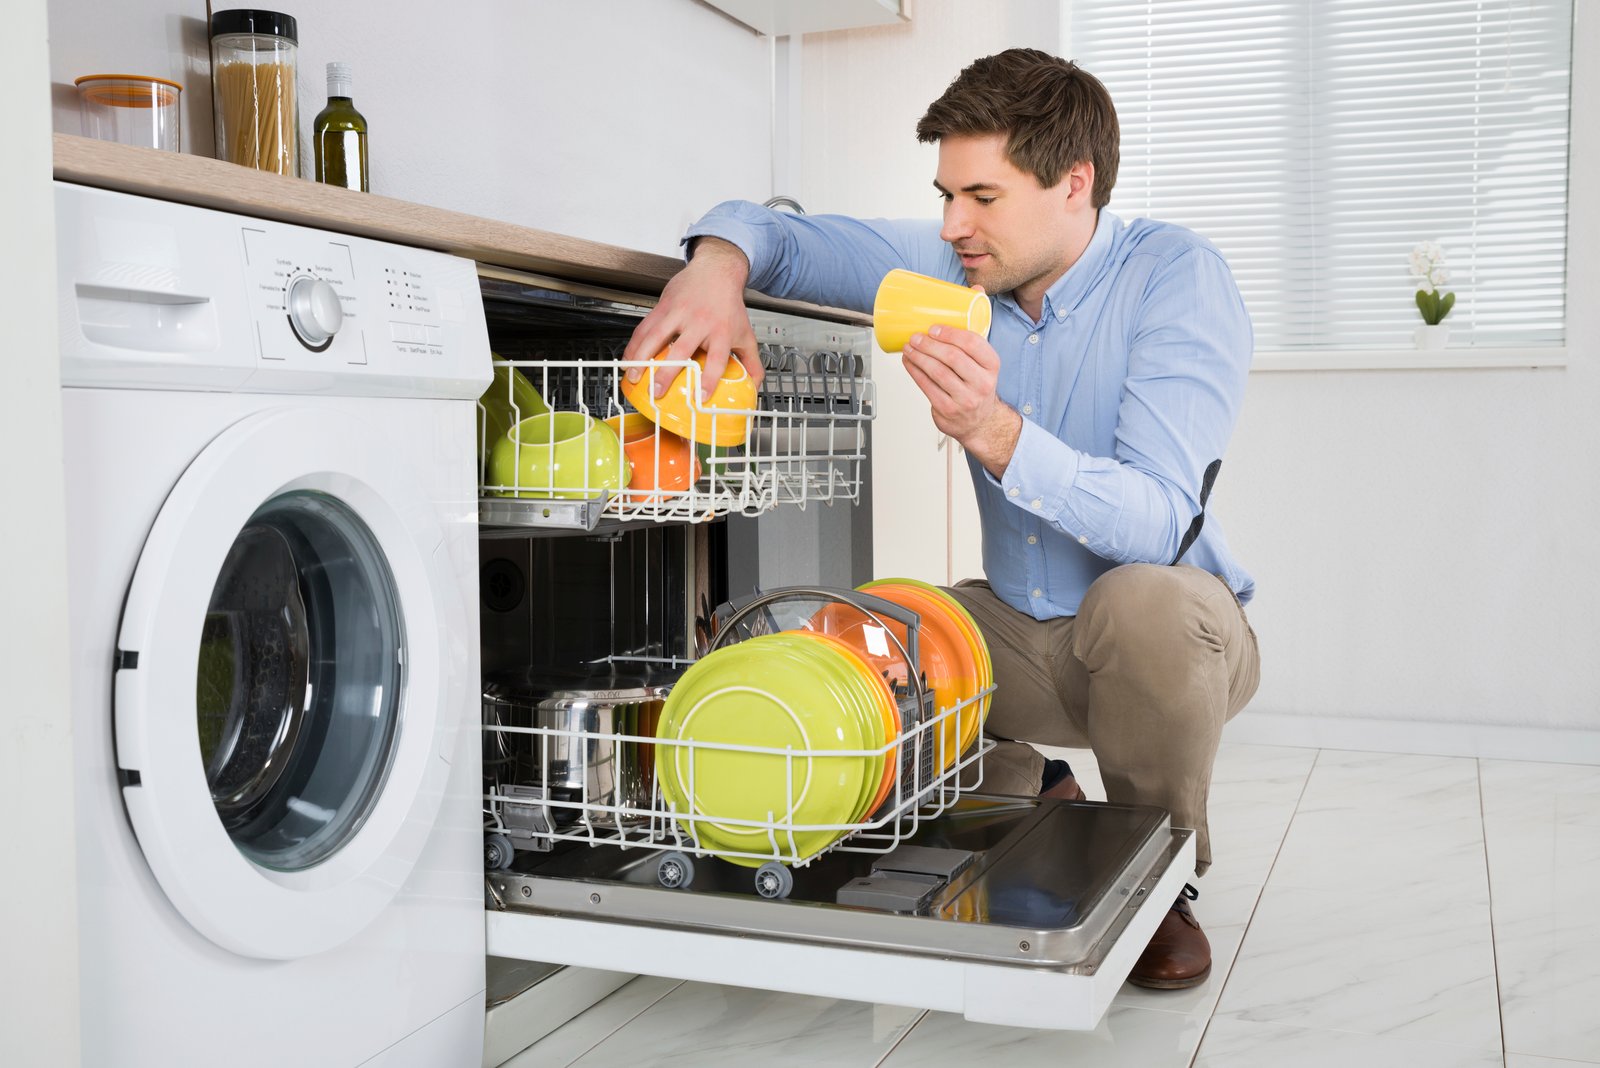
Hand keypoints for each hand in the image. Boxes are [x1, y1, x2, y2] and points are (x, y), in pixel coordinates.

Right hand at [623, 237, 763, 400]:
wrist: (717, 271)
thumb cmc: (729, 306)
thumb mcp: (746, 333)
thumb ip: (752, 362)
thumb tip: (754, 388)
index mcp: (721, 332)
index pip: (717, 359)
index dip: (709, 379)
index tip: (702, 397)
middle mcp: (699, 322)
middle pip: (681, 350)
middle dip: (667, 373)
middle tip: (657, 391)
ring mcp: (679, 313)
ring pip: (656, 337)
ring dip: (641, 358)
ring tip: (633, 377)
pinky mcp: (663, 306)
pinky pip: (645, 327)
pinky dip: (634, 344)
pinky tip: (628, 358)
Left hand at [900, 294, 1020, 476]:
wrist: (980, 421)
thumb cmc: (977, 382)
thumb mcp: (984, 358)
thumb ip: (977, 327)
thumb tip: (976, 289)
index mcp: (992, 365)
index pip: (972, 344)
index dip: (950, 333)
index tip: (934, 328)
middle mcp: (982, 383)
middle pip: (952, 358)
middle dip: (929, 344)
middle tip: (916, 336)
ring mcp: (965, 399)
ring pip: (937, 372)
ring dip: (918, 356)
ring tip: (909, 346)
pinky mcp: (948, 410)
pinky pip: (927, 387)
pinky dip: (914, 372)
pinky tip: (909, 361)